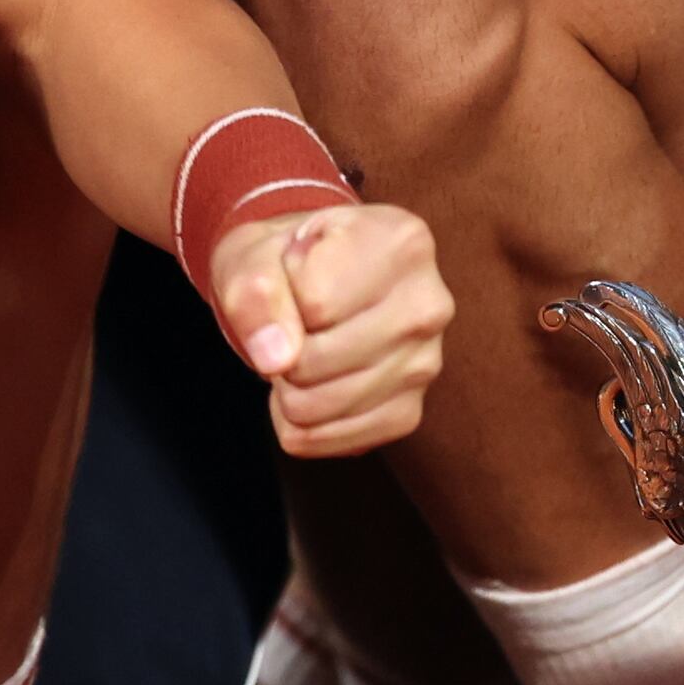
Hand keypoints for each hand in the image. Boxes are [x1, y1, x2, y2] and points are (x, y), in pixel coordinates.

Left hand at [200, 200, 453, 457]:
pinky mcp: (410, 412)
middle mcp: (429, 304)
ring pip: (317, 406)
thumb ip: (255, 294)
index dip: (281, 297)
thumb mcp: (254, 255)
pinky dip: (303, 422)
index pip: (316, 303)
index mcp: (403, 243)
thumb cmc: (286, 263)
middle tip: (291, 322)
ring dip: (287, 388)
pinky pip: (330, 440)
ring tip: (302, 350)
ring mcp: (425, 364)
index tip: (294, 275)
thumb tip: (276, 359)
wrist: (312, 281)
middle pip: (316, 360)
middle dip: (281, 350)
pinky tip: (314, 382)